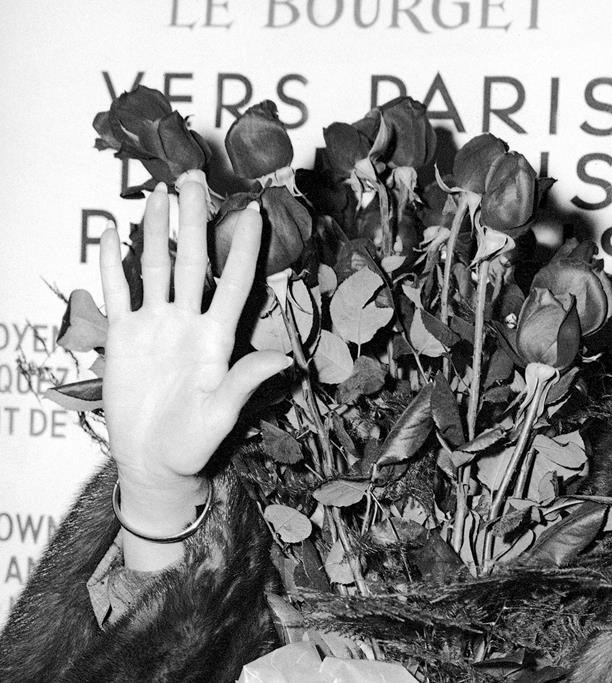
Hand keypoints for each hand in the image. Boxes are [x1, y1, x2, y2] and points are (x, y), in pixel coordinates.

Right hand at [100, 179, 290, 499]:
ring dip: (156, 230)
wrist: (152, 461)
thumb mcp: (221, 414)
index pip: (235, 282)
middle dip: (195, 219)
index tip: (253, 210)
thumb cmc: (193, 443)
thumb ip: (245, 382)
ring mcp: (155, 325)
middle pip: (192, 260)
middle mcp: (189, 322)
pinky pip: (118, 293)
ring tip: (159, 193)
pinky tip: (110, 236)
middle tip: (196, 177)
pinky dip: (113, 266)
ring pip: (156, 266)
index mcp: (217, 337)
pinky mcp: (124, 336)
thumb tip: (284, 360)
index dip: (243, 247)